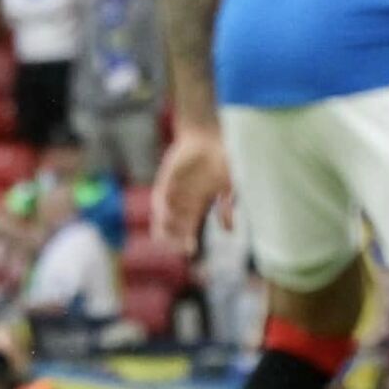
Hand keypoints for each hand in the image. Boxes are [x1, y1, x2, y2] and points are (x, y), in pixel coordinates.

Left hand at [153, 126, 231, 255]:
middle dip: (175, 239)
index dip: (187, 240)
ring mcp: (173, 191)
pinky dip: (162, 208)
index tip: (191, 250)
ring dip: (165, 227)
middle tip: (179, 247)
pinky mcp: (165, 181)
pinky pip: (160, 198)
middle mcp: (183, 201)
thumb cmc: (221, 161)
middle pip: (173, 227)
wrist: (207, 137)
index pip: (189, 229)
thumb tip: (229, 231)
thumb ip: (226, 208)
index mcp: (198, 204)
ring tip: (169, 236)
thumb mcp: (228, 187)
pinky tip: (165, 215)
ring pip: (163, 217)